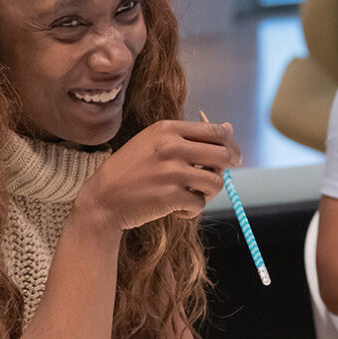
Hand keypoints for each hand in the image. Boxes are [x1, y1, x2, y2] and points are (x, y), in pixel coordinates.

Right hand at [76, 120, 241, 229]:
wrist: (103, 199)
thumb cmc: (130, 170)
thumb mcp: (155, 143)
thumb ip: (189, 136)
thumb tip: (228, 128)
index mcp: (167, 129)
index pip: (216, 131)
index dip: (231, 145)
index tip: (233, 156)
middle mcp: (172, 147)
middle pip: (223, 155)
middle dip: (227, 168)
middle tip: (218, 178)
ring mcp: (172, 172)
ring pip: (216, 182)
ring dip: (208, 192)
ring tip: (191, 195)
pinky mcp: (171, 197)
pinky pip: (200, 204)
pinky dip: (192, 210)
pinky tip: (177, 209)